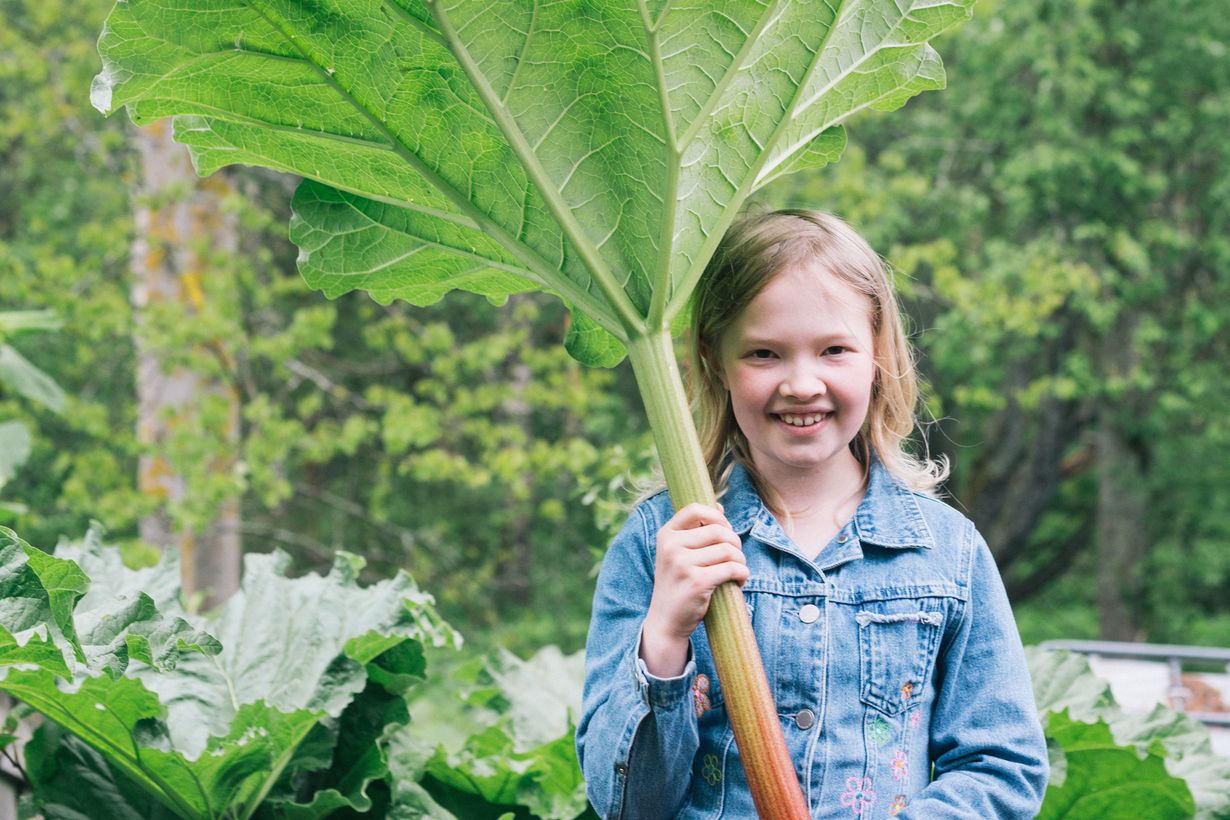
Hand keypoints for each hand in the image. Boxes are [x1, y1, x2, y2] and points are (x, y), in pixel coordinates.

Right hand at [640, 503, 746, 676]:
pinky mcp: (697, 582)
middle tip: (735, 558)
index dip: (717, 517)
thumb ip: (694, 531)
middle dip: (735, 543)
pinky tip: (738, 581)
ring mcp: (683, 564)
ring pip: (728, 550)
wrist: (665, 621)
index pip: (695, 510)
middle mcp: (671, 546)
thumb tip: (718, 505)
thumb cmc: (677, 584)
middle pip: (719, 531)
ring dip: (740, 561)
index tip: (725, 530)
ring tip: (737, 571)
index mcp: (666, 535)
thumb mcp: (677, 554)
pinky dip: (742, 574)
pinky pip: (732, 568)